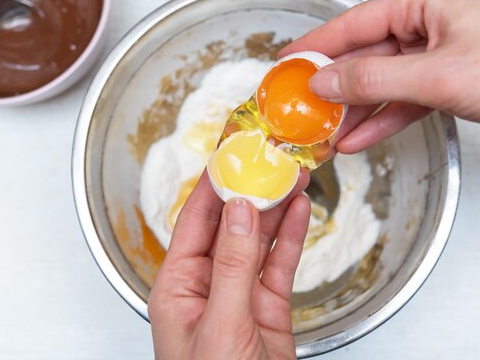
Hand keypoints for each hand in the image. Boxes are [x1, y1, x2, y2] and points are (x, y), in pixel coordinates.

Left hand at [148, 172, 310, 359]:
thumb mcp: (220, 324)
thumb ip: (231, 267)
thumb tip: (238, 213)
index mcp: (179, 287)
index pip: (194, 222)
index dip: (213, 185)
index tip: (229, 155)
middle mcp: (208, 286)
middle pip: (229, 225)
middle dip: (251, 192)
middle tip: (271, 163)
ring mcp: (240, 296)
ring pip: (258, 240)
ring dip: (277, 209)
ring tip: (293, 179)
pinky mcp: (268, 307)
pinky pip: (280, 263)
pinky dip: (291, 237)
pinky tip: (299, 212)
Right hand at [281, 0, 479, 152]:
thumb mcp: (438, 76)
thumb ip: (375, 81)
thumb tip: (326, 81)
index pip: (353, 23)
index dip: (315, 47)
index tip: (284, 64)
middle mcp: (431, 17)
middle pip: (367, 54)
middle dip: (336, 87)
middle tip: (301, 109)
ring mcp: (442, 48)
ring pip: (386, 80)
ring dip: (358, 109)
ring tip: (326, 132)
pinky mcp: (454, 76)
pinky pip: (409, 97)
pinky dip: (387, 118)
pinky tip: (361, 137)